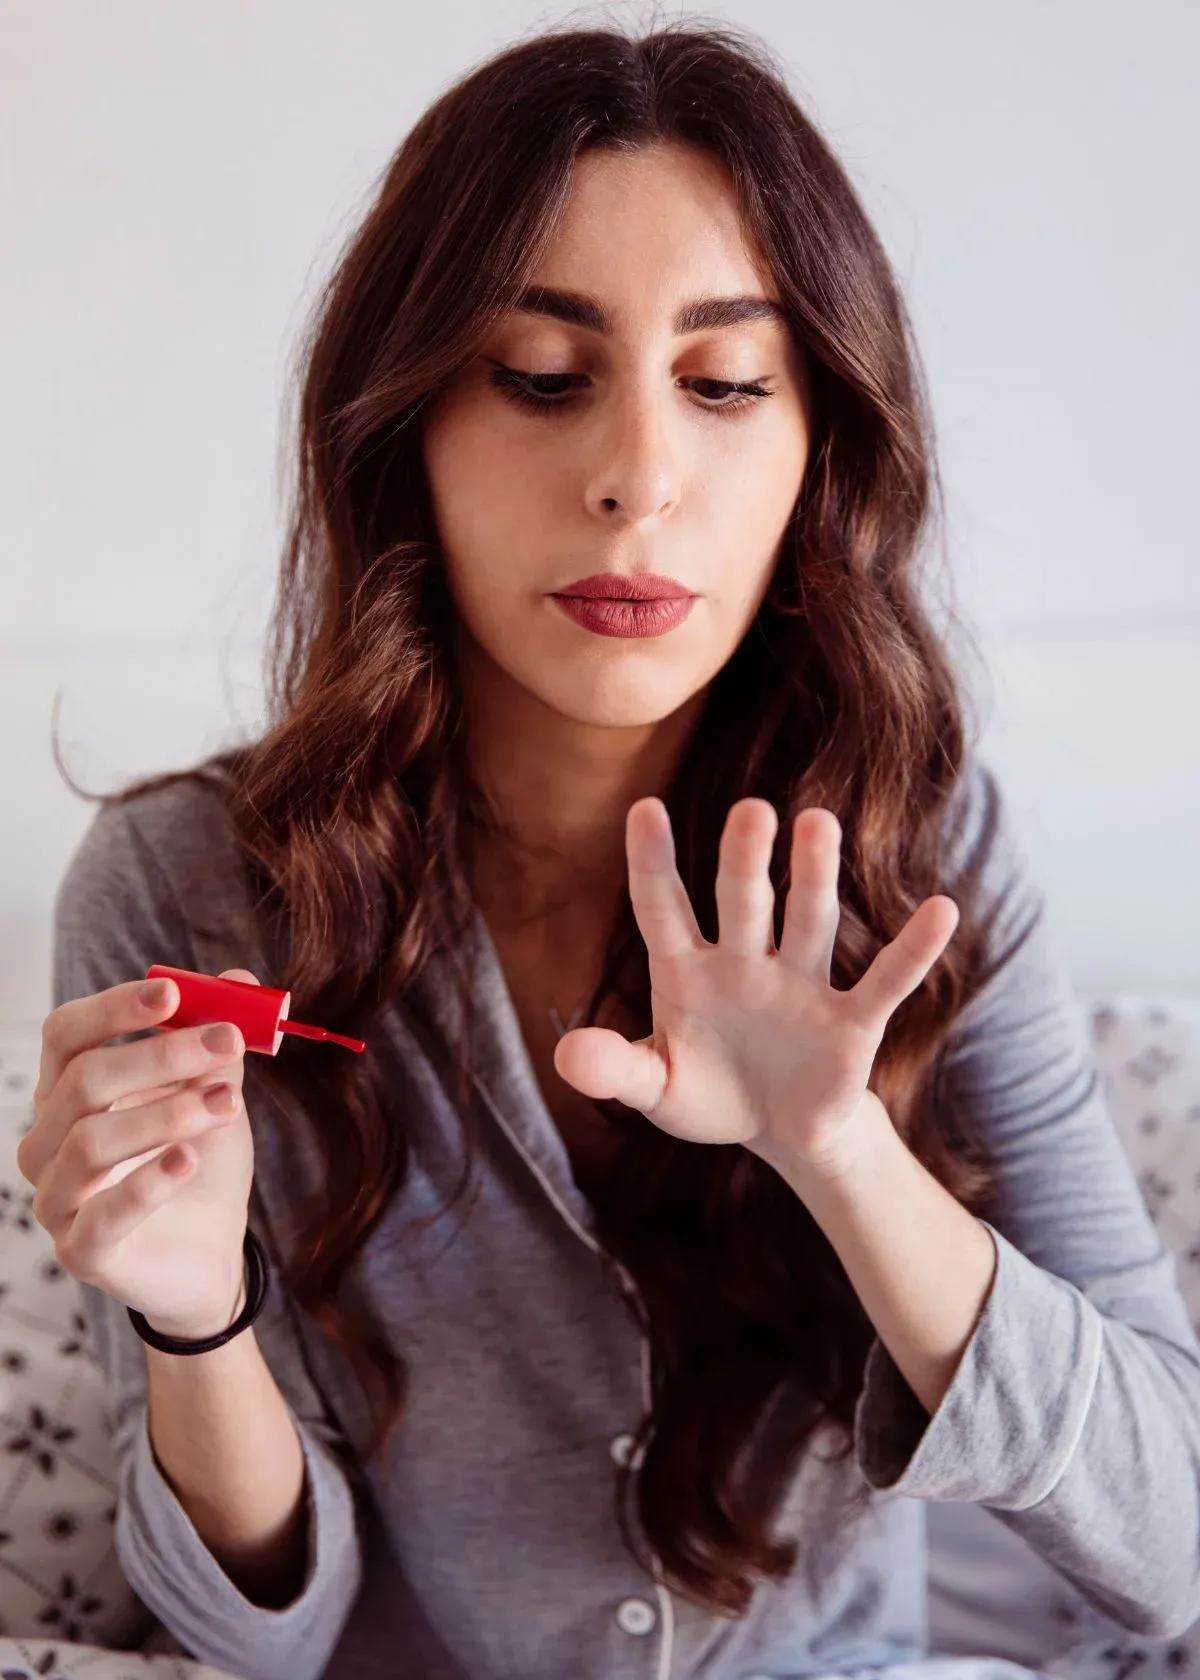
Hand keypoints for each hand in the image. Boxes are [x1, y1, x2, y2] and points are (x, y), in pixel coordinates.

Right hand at [20, 968, 259, 1338]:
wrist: (211, 1256)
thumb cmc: (199, 1167)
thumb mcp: (213, 1095)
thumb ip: (217, 1045)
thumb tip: (240, 979)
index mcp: (68, 1093)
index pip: (65, 1035)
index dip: (113, 1009)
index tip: (174, 996)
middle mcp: (47, 1142)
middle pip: (84, 1081)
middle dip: (161, 1055)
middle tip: (229, 1042)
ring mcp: (57, 1200)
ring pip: (91, 1141)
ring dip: (167, 1114)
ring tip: (228, 1103)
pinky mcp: (82, 1252)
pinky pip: (103, 1214)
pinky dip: (149, 1181)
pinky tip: (190, 1159)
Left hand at [551, 798, 958, 1173]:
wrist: (778, 1132)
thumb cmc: (710, 1093)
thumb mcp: (655, 1089)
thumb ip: (614, 1070)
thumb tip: (565, 1056)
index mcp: (687, 970)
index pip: (662, 907)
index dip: (652, 862)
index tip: (644, 809)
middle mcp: (745, 963)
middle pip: (743, 902)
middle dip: (746, 860)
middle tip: (752, 810)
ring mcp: (800, 986)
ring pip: (808, 921)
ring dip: (814, 878)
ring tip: (818, 824)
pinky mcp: (850, 1023)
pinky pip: (884, 981)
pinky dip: (912, 951)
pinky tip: (942, 910)